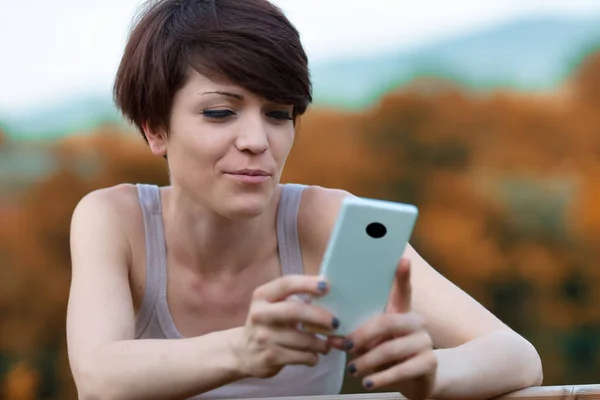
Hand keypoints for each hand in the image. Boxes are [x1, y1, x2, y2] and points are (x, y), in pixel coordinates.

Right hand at [229, 275, 340, 378]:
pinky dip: (313, 357)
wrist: (241, 352)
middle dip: (320, 316)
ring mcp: (264, 337)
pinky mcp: (270, 357)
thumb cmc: (266, 324)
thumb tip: (328, 295)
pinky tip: (313, 355)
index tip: (326, 286)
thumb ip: (292, 298)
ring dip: (321, 343)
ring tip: (326, 343)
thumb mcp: (271, 306)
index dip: (307, 283)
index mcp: (262, 296)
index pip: (286, 284)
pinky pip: (302, 356)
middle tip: (336, 322)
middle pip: (295, 311)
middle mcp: (260, 314)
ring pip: (303, 339)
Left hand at [330, 258, 436, 399]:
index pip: (403, 290)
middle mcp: (416, 322)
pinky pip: (402, 369)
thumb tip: (331, 337)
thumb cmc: (390, 356)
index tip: (403, 259)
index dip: (403, 275)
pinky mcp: (430, 363)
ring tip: (353, 369)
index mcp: (401, 312)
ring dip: (367, 360)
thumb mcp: (373, 344)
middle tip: (345, 346)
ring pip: (391, 348)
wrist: (419, 381)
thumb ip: (355, 337)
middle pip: (387, 321)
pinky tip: (369, 382)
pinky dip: (381, 378)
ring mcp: (425, 342)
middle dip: (362, 334)